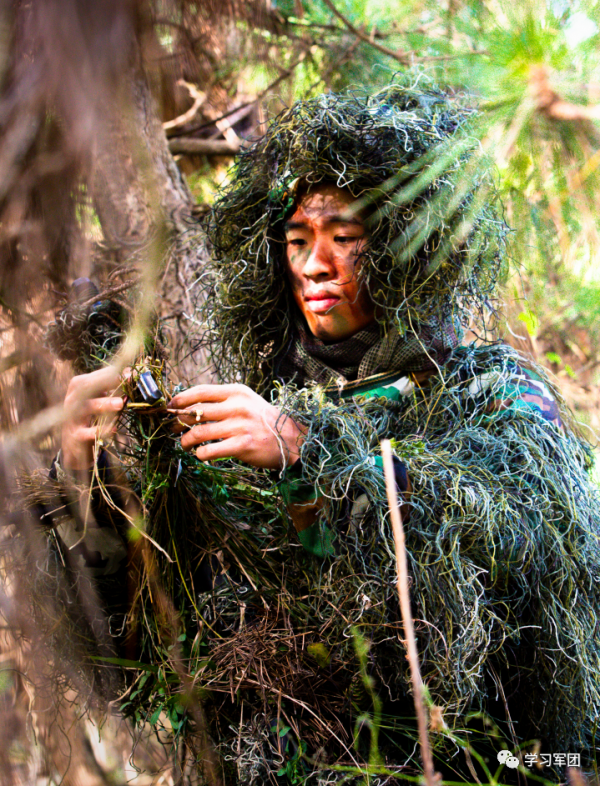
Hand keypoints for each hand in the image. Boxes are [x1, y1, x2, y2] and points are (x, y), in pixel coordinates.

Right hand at [61, 366, 123, 471]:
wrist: (73, 442)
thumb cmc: (90, 414)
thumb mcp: (98, 397)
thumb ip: (111, 386)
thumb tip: (130, 372)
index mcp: (78, 386)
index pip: (95, 376)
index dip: (112, 374)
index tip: (130, 374)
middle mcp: (72, 399)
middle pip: (87, 387)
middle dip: (107, 383)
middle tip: (126, 382)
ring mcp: (72, 417)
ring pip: (86, 408)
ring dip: (104, 404)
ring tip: (121, 404)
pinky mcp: (75, 435)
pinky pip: (86, 432)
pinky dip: (99, 430)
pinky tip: (112, 429)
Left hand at [169, 383, 303, 469]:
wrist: (292, 440)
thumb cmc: (264, 421)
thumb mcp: (247, 402)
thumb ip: (223, 401)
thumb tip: (190, 406)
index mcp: (237, 392)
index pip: (201, 391)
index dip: (181, 398)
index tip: (170, 405)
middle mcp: (237, 406)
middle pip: (196, 412)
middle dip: (179, 422)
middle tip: (174, 429)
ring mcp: (240, 426)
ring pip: (199, 433)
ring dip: (186, 441)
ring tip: (184, 444)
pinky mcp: (242, 445)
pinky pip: (209, 451)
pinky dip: (200, 454)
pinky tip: (201, 455)